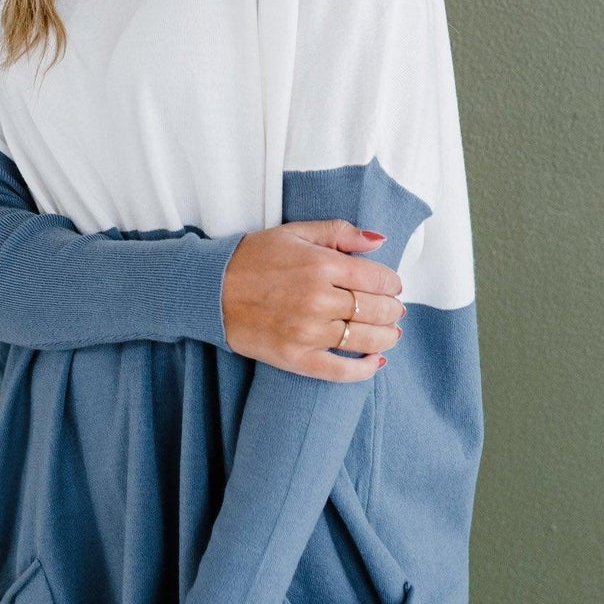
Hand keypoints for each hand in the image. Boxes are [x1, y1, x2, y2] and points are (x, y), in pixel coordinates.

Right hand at [220, 221, 405, 378]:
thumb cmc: (253, 258)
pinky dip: (364, 369)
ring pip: (365, 340)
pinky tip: (375, 362)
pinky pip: (341, 371)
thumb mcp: (295, 232)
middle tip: (393, 310)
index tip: (391, 286)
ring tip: (390, 333)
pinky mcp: (295, 358)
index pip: (378, 279)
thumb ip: (340, 232)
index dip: (392, 283)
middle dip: (392, 310)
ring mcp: (307, 332)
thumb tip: (379, 240)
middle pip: (376, 310)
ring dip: (386, 337)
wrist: (211, 290)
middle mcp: (317, 299)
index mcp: (321, 264)